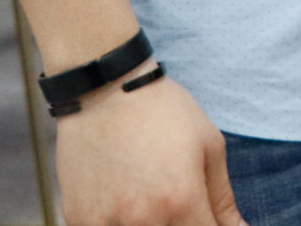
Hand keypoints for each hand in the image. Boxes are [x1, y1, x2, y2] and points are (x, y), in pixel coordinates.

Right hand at [54, 72, 246, 225]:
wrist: (105, 89)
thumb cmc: (163, 111)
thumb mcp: (208, 145)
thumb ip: (223, 198)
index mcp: (181, 201)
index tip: (206, 216)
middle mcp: (143, 219)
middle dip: (181, 224)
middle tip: (174, 199)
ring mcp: (106, 222)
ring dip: (149, 223)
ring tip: (145, 193)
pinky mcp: (78, 218)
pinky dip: (116, 221)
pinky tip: (120, 197)